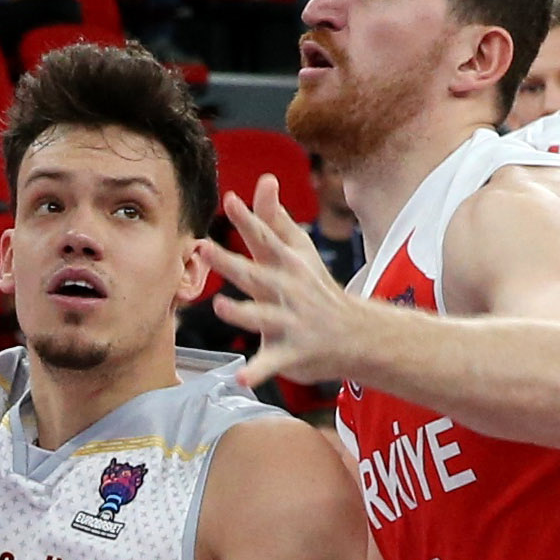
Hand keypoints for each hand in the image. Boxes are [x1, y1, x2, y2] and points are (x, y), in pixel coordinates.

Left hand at [197, 172, 369, 388]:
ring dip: (243, 313)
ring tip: (221, 307)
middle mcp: (288, 291)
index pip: (264, 239)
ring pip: (263, 317)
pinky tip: (241, 380)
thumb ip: (275, 219)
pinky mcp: (291, 353)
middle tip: (204, 248)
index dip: (248, 220)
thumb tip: (265, 180)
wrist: (355, 334)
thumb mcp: (299, 252)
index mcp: (287, 266)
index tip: (229, 201)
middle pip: (255, 274)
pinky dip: (257, 372)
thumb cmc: (317, 289)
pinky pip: (271, 363)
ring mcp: (291, 322)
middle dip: (230, 262)